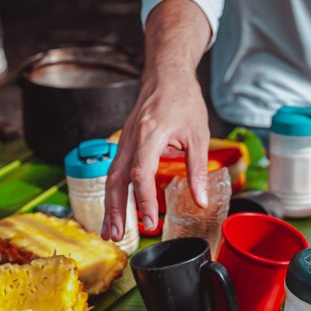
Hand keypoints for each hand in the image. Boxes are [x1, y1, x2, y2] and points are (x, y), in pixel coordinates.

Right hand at [102, 0, 212, 241]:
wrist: (166, 74)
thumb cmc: (183, 101)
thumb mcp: (199, 135)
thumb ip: (197, 170)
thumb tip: (201, 201)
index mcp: (150, 135)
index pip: (141, 173)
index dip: (144, 199)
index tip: (150, 221)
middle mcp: (131, 140)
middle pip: (116, 180)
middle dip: (115, 210)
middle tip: (116, 235)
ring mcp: (124, 142)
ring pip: (111, 178)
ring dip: (109, 206)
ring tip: (110, 231)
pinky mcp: (124, 145)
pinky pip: (113, 172)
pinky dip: (112, 194)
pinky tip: (115, 211)